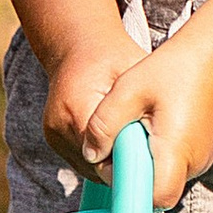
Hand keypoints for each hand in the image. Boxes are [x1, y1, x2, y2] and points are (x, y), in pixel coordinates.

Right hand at [43, 36, 146, 172]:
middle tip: (146, 155)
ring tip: (131, 147)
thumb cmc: (111, 56)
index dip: (128, 162)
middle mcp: (59, 125)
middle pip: (95, 165)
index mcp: (77, 107)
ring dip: (110, 162)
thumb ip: (141, 106)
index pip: (103, 154)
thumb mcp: (134, 73)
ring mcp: (53, 133)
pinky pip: (81, 160)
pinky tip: (116, 142)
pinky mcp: (53, 137)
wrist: (77, 46)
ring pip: (88, 167)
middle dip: (121, 164)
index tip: (149, 160)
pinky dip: (100, 156)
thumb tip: (159, 142)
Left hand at [79, 24, 212, 212]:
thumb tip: (91, 154)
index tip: (112, 165)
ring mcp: (200, 161)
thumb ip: (105, 123)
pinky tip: (151, 126)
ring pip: (162, 179)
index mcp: (177, 150)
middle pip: (154, 191)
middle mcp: (193, 164)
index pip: (154, 198)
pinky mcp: (201, 155)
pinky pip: (172, 167)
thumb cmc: (176, 68)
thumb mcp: (129, 89)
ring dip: (142, 162)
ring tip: (137, 126)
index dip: (128, 190)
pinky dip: (156, 155)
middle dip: (130, 174)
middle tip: (118, 138)